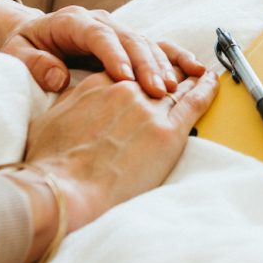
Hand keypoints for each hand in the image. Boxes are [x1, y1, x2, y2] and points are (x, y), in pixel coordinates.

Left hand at [0, 5, 203, 96]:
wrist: (35, 35)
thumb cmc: (25, 47)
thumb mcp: (16, 53)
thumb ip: (34, 64)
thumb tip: (57, 77)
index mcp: (74, 21)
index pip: (98, 35)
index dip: (114, 55)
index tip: (125, 79)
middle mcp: (102, 21)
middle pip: (130, 39)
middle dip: (146, 65)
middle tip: (158, 90)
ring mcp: (120, 30)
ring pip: (148, 43)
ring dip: (163, 66)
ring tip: (175, 88)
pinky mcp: (132, 43)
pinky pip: (159, 47)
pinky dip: (177, 58)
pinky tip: (196, 71)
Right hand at [10, 68, 218, 258]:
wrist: (64, 190)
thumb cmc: (50, 164)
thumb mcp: (50, 121)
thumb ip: (69, 104)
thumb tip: (74, 103)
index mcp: (99, 85)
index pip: (129, 71)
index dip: (140, 72)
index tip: (146, 75)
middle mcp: (127, 90)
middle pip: (155, 75)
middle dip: (166, 73)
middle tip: (179, 71)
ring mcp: (149, 110)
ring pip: (178, 86)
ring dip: (190, 78)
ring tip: (201, 72)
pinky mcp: (168, 133)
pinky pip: (195, 102)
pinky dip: (206, 89)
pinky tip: (212, 81)